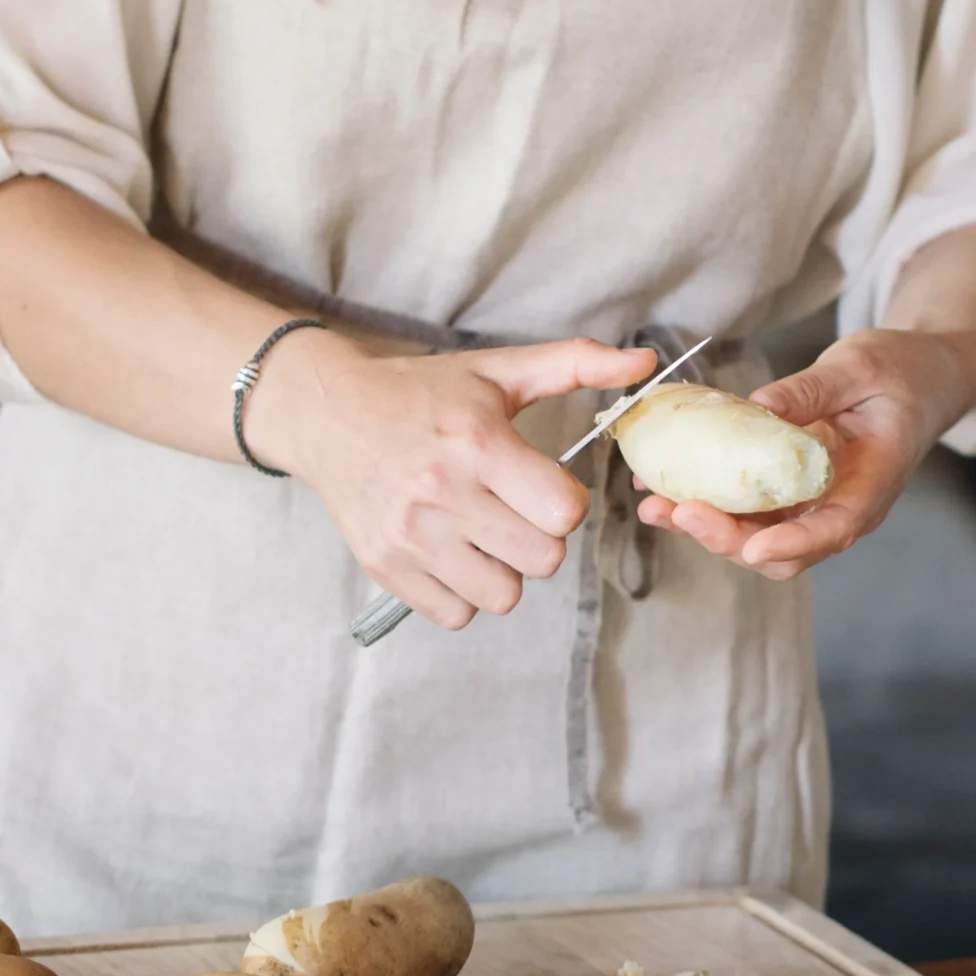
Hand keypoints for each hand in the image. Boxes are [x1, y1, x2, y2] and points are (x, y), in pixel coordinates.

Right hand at [249, 331, 656, 629]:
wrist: (328, 413)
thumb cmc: (422, 393)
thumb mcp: (498, 370)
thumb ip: (576, 364)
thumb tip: (646, 361)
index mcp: (477, 443)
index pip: (564, 512)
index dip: (566, 502)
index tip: (544, 485)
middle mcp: (442, 492)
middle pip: (542, 560)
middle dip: (540, 537)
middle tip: (514, 510)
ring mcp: (410, 536)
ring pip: (502, 596)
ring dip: (504, 571)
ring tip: (483, 533)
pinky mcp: (385, 566)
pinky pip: (456, 614)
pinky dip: (463, 592)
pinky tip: (453, 552)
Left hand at [633, 330, 968, 581]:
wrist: (921, 379)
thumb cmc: (899, 372)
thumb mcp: (859, 367)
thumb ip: (811, 390)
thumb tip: (757, 408)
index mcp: (873, 482)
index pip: (836, 527)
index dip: (794, 543)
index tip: (753, 546)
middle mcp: (842, 506)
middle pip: (787, 550)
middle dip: (730, 540)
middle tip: (679, 513)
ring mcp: (815, 505)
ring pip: (760, 538)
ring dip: (708, 529)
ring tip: (654, 507)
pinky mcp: (791, 495)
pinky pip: (750, 512)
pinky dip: (709, 505)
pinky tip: (665, 488)